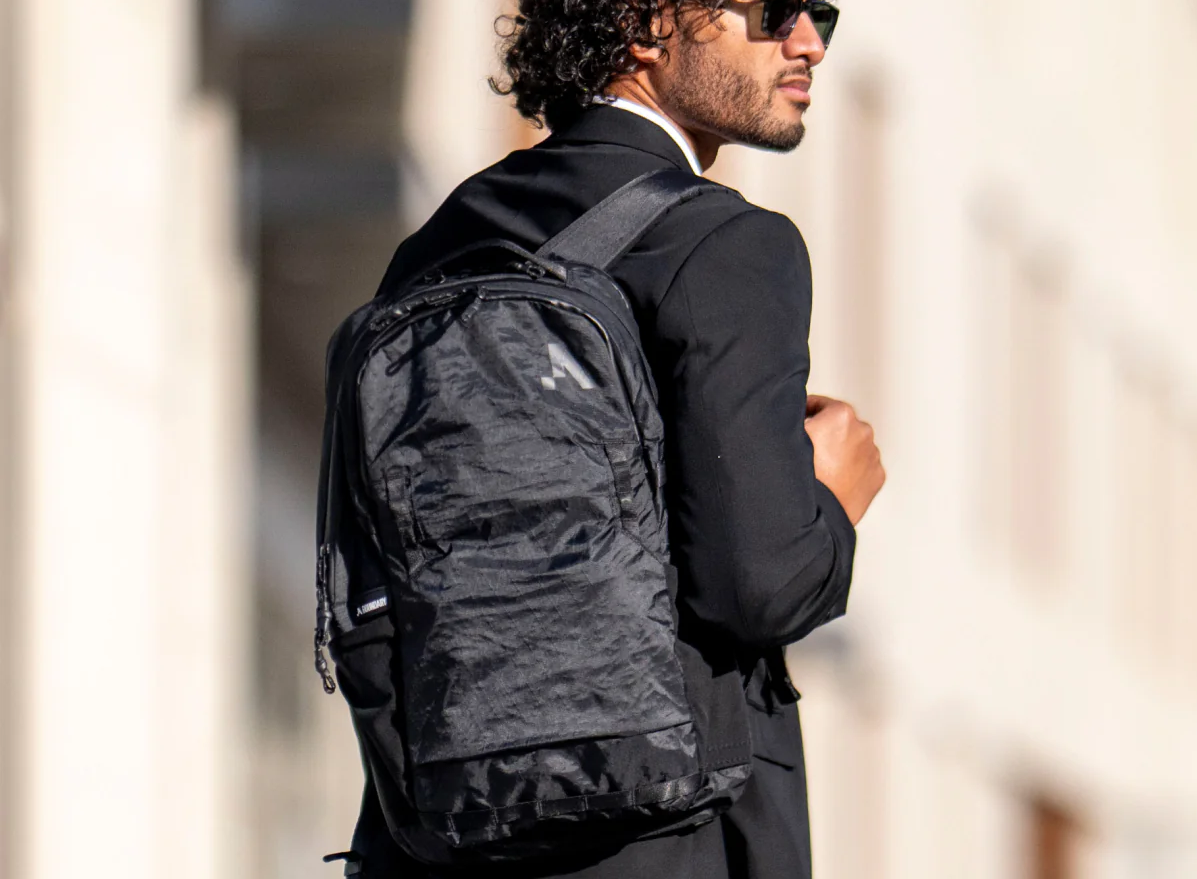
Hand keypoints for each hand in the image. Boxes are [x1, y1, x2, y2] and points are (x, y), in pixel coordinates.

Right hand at [805, 395, 884, 525]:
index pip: (820, 404)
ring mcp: (873, 455)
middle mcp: (863, 430)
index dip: (805, 413)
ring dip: (840, 452)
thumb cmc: (798, 479)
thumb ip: (793, 415)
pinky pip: (863, 466)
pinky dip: (851, 470)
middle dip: (826, 434)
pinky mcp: (877, 477)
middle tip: (807, 452)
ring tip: (821, 470)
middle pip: (840, 425)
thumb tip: (793, 409)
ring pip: (853, 445)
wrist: (813, 518)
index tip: (798, 426)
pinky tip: (834, 480)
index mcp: (841, 415)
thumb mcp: (786, 437)